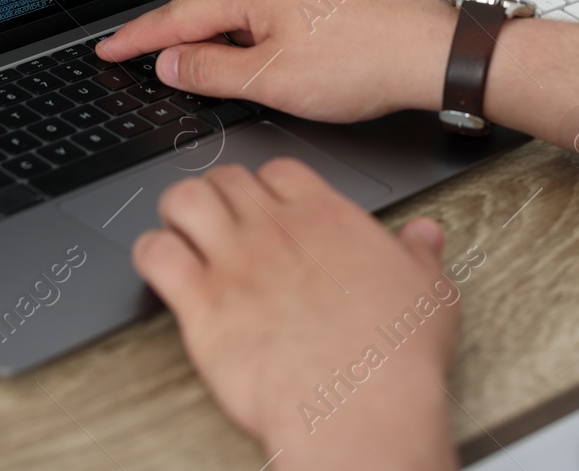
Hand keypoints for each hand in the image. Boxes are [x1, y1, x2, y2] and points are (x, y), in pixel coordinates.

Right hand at [95, 0, 456, 121]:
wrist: (432, 52)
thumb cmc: (366, 64)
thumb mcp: (275, 82)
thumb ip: (212, 73)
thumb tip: (170, 65)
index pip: (177, 15)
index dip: (138, 39)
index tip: (110, 50)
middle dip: (182, 15)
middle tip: (188, 59)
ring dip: (222, 15)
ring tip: (239, 59)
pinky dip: (254, 12)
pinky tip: (275, 45)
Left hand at [135, 160, 459, 469]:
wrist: (360, 408)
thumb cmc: (393, 358)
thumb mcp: (428, 291)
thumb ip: (419, 253)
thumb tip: (423, 235)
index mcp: (325, 218)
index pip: (279, 170)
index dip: (267, 184)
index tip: (267, 204)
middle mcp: (275, 231)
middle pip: (226, 178)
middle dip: (219, 194)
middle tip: (219, 218)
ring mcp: (234, 264)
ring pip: (183, 200)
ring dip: (178, 212)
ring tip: (183, 232)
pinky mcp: (201, 306)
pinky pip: (155, 255)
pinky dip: (150, 253)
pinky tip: (161, 267)